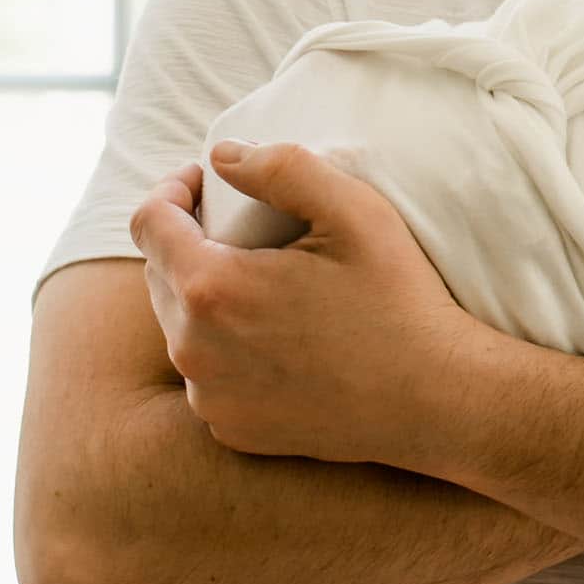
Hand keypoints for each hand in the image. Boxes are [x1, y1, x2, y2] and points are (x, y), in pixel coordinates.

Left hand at [127, 142, 479, 466]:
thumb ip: (281, 167)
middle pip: (159, 273)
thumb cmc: (397, 300)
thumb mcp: (353, 210)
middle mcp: (194, 350)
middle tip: (244, 225)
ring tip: (264, 279)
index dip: (173, 190)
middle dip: (188, 239)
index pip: (149, 224)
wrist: (434, 399)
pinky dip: (225, 345)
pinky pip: (206, 372)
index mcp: (212, 289)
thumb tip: (222, 156)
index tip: (210, 183)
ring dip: (205, 294)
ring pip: (179, 325)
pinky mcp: (232, 428)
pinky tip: (276, 334)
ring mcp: (210, 397)